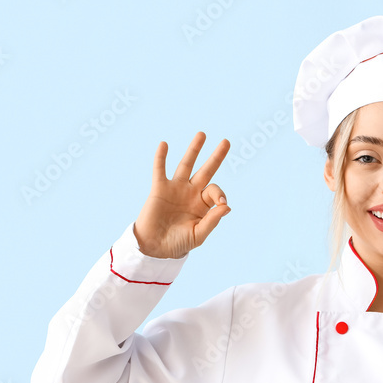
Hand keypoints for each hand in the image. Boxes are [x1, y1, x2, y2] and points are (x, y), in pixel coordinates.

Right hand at [133, 132, 230, 258]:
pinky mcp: (159, 189)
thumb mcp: (198, 235)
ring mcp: (175, 189)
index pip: (215, 191)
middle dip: (216, 157)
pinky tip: (164, 144)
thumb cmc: (178, 243)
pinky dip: (161, 157)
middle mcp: (191, 193)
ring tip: (202, 134)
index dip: (220, 193)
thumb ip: (212, 220)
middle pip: (206, 170)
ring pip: (186, 165)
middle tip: (226, 142)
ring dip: (194, 150)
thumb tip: (227, 206)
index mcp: (202, 204)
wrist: (155, 247)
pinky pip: (160, 170)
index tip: (221, 202)